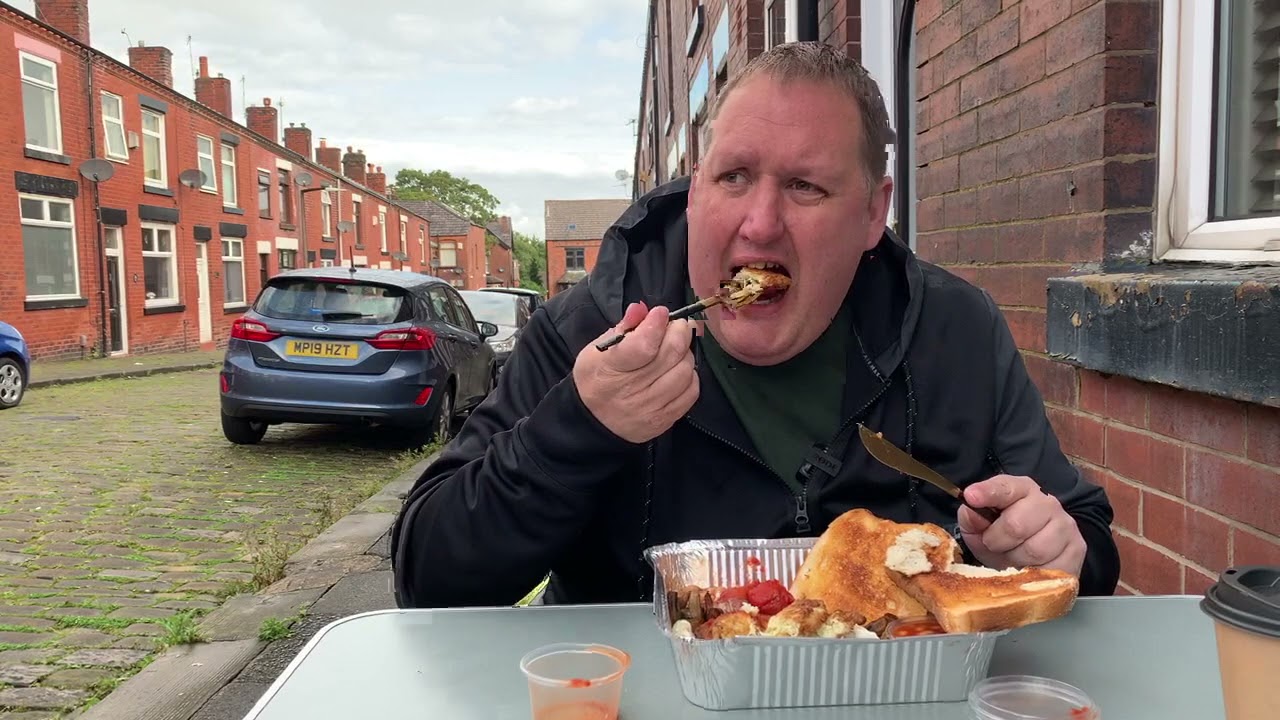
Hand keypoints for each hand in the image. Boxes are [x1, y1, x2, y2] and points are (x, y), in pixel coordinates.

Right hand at [574, 302, 699, 443]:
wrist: (594, 422)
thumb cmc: (598, 378)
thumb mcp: (600, 349)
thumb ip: (624, 327)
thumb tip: (642, 308)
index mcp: (609, 369)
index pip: (642, 346)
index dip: (657, 325)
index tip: (661, 312)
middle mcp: (630, 391)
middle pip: (670, 354)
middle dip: (679, 332)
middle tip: (677, 325)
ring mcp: (650, 408)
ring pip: (684, 371)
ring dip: (686, 354)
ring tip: (676, 349)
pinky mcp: (664, 420)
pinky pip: (691, 392)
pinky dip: (690, 376)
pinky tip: (678, 370)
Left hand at [957, 475, 1086, 576]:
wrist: (1038, 556)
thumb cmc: (1005, 538)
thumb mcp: (980, 528)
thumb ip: (971, 519)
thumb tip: (971, 513)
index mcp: (1020, 489)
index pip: (1005, 487)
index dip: (987, 493)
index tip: (972, 497)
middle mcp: (1047, 502)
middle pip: (1016, 525)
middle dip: (997, 541)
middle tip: (994, 545)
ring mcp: (1065, 525)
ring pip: (1034, 550)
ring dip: (1015, 560)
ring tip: (1013, 557)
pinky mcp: (1077, 549)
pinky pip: (1051, 568)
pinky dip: (1034, 573)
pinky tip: (1030, 567)